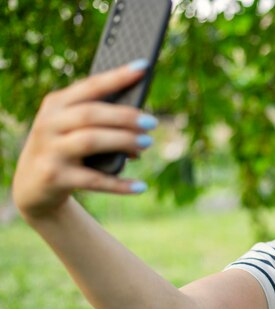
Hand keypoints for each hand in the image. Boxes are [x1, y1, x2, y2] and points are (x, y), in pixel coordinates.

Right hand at [12, 61, 156, 218]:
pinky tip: (141, 186)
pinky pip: (94, 180)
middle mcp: (49, 123)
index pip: (90, 86)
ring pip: (90, 141)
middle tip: (151, 122)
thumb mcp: (74, 128)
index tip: (143, 67)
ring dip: (123, 141)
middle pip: (91, 114)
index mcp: (56, 104)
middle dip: (124, 116)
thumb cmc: (66, 147)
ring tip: (147, 143)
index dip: (117, 76)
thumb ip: (102, 121)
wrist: (33, 185)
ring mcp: (50, 151)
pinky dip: (120, 184)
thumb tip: (143, 125)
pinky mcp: (55, 178)